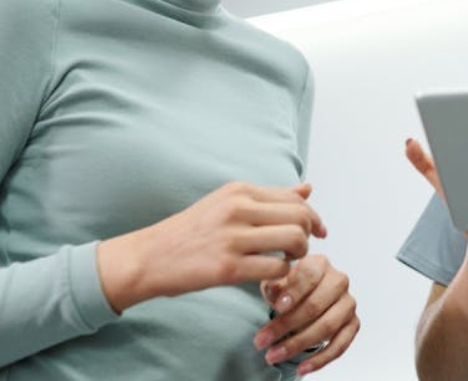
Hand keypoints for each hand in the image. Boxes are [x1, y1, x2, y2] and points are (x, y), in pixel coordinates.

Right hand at [97, 181, 325, 312]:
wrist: (148, 257)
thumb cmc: (191, 232)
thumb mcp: (227, 203)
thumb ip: (269, 198)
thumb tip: (308, 189)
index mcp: (240, 191)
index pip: (294, 197)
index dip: (313, 216)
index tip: (319, 231)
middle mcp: (238, 208)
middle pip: (300, 216)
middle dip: (309, 235)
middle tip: (300, 249)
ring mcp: (233, 238)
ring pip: (294, 240)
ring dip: (299, 255)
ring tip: (287, 261)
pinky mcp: (228, 268)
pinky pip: (276, 268)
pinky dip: (282, 275)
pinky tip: (271, 277)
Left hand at [254, 254, 359, 374]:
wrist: (305, 296)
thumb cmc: (291, 288)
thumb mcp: (277, 282)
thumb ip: (275, 285)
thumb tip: (275, 291)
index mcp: (320, 264)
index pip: (309, 275)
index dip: (294, 292)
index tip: (279, 307)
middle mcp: (338, 281)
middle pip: (315, 305)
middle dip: (286, 325)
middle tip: (263, 340)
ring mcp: (348, 303)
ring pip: (327, 327)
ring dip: (299, 344)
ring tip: (274, 355)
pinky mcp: (353, 323)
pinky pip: (340, 345)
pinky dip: (320, 359)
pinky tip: (302, 367)